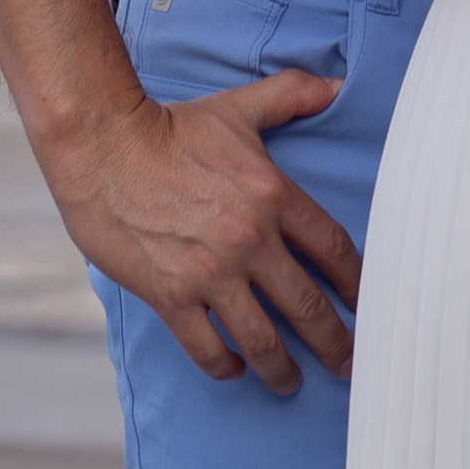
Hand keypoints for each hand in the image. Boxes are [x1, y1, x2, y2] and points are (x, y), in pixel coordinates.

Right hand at [48, 69, 364, 393]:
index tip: (366, 306)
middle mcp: (248, 240)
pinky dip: (225, 366)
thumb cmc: (173, 127)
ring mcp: (209, 273)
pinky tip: (235, 370)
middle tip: (347, 364)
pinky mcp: (170, 296)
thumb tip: (337, 86)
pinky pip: (206, 347)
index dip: (356, 283)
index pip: (333, 249)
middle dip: (333, 343)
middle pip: (306, 305)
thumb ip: (292, 96)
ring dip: (282, 368)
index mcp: (273, 195)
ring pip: (261, 338)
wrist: (104, 147)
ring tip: (291, 382)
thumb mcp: (240, 107)